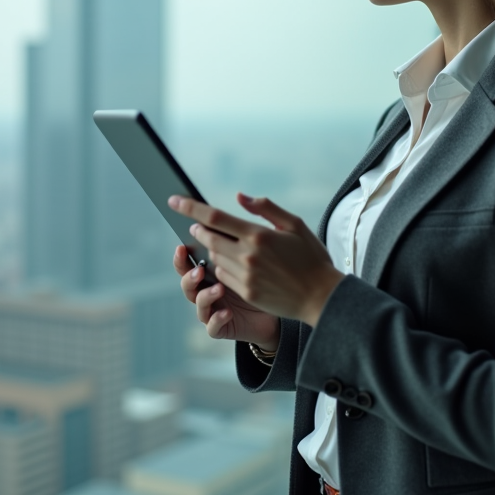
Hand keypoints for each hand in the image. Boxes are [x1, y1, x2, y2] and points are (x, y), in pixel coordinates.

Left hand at [169, 192, 344, 327]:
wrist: (321, 296)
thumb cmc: (311, 257)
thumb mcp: (295, 225)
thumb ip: (265, 208)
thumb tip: (240, 197)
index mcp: (258, 235)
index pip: (214, 217)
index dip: (190, 208)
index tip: (173, 200)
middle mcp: (247, 256)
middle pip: (208, 238)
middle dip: (199, 230)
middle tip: (197, 226)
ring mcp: (245, 277)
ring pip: (214, 258)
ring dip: (213, 249)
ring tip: (223, 244)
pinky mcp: (246, 293)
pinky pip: (223, 276)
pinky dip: (222, 267)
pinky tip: (233, 263)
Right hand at [173, 244, 280, 348]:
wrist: (274, 311)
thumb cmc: (259, 281)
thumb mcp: (246, 262)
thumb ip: (230, 247)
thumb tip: (220, 225)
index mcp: (207, 273)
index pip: (187, 264)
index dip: (180, 258)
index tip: (182, 248)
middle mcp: (205, 291)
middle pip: (187, 284)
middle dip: (189, 277)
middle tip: (199, 271)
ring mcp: (211, 310)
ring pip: (198, 304)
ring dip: (206, 296)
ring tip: (219, 289)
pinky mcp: (220, 328)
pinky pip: (212, 327)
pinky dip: (217, 319)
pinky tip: (227, 312)